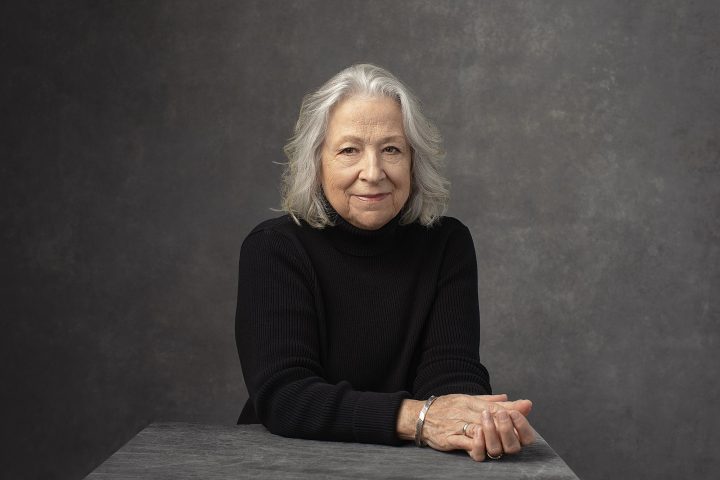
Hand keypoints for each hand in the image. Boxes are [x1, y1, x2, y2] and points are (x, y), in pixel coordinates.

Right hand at [397, 394, 534, 461]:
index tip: (525, 411)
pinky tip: (486, 447)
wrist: (419, 416)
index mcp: (471, 402)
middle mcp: (465, 412)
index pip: (495, 405)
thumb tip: (509, 398)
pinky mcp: (450, 439)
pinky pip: (467, 444)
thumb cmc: (445, 408)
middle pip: (491, 417)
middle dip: (507, 424)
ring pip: (481, 430)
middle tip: (516, 431)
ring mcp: (458, 426)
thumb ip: (488, 400)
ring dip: (495, 435)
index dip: (511, 410)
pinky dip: (479, 445)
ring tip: (503, 439)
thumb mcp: (466, 399)